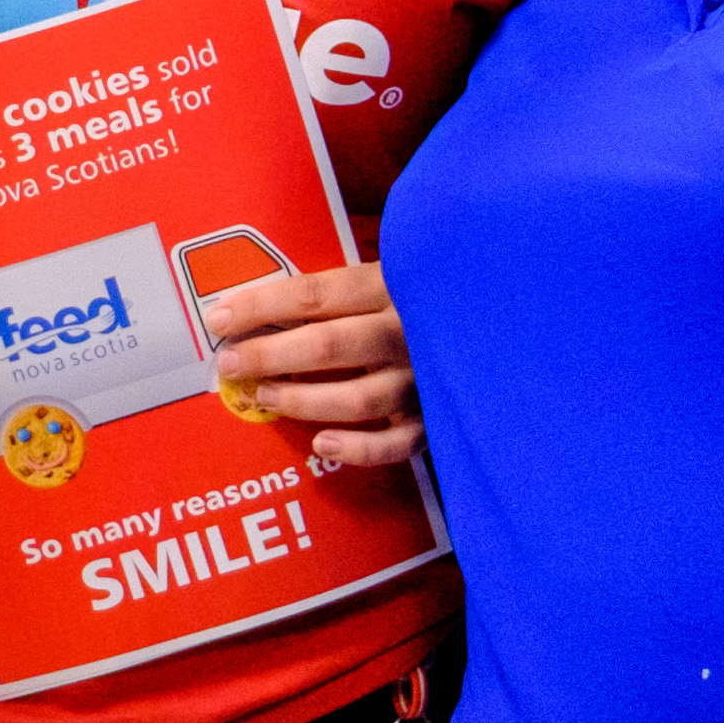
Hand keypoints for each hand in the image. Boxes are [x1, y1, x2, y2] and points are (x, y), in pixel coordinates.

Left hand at [206, 263, 419, 467]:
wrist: (505, 315)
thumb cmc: (425, 295)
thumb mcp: (390, 272)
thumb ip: (340, 288)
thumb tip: (256, 302)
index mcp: (392, 285)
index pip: (314, 295)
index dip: (261, 306)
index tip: (218, 317)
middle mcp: (409, 331)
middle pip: (327, 346)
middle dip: (270, 356)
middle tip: (231, 364)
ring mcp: (426, 378)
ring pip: (357, 399)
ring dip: (302, 401)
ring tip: (263, 398)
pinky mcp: (439, 418)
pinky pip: (397, 444)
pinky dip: (357, 449)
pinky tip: (321, 444)